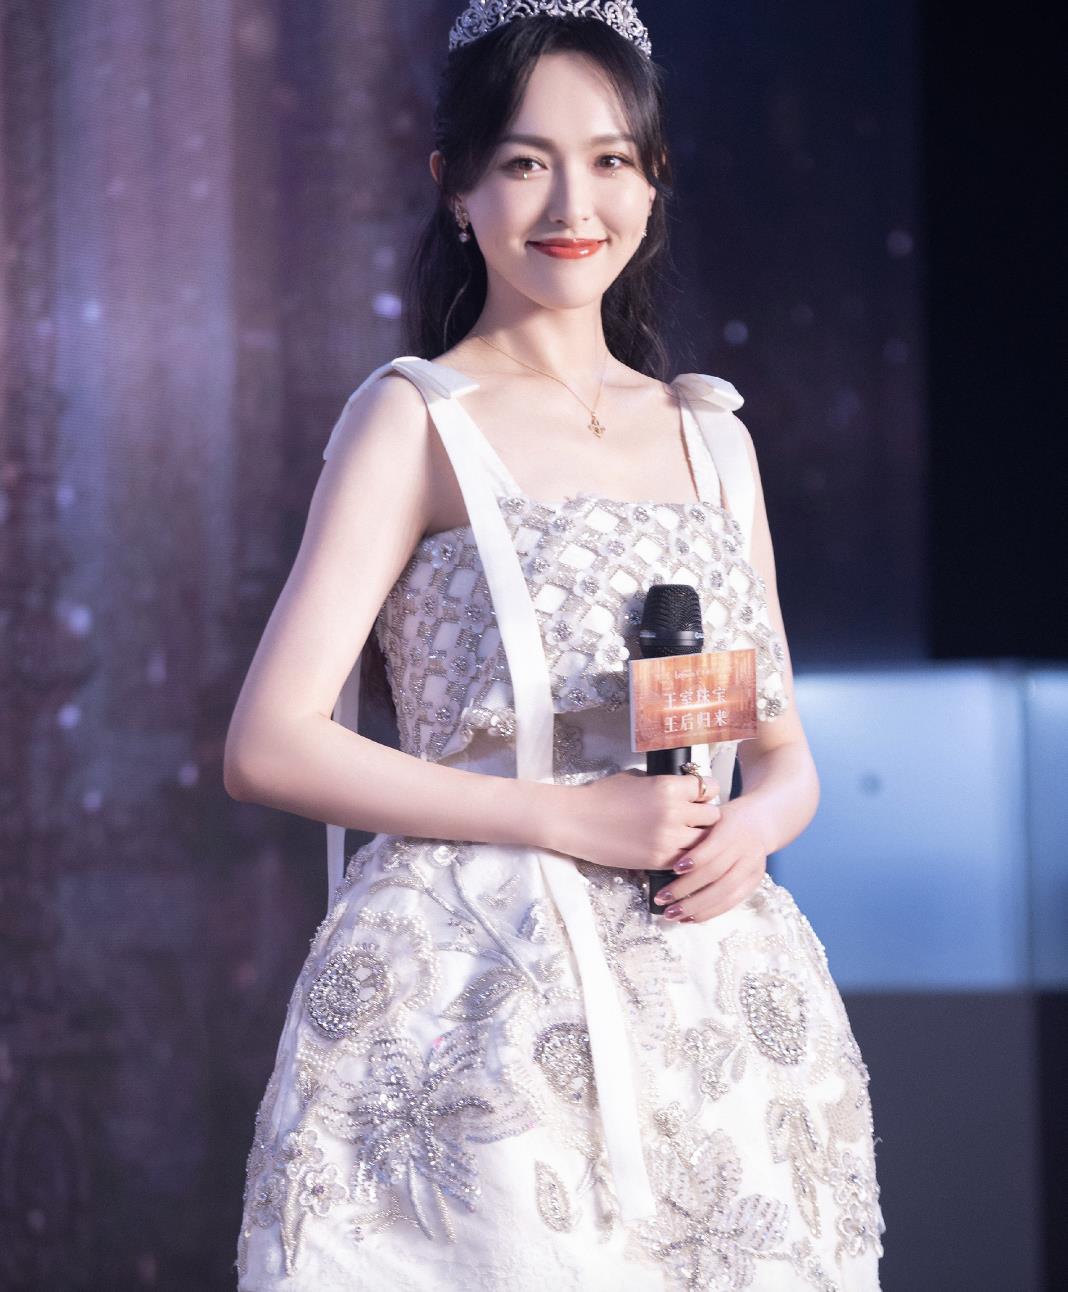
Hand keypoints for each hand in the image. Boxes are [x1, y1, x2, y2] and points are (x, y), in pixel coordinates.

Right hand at [551, 769, 722, 872]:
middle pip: (712, 816)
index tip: (699, 796)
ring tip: (685, 836)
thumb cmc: (603, 795)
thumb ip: (666, 785)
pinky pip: (688, 859)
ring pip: (705, 841)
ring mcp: (669, 838)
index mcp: (669, 786)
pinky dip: (685, 855)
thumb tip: (686, 790)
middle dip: (705, 816)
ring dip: (698, 838)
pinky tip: (675, 850)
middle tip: (694, 818)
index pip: (709, 788)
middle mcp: (674, 812)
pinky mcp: (660, 859)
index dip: (706, 792)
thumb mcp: (638, 779)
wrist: (577, 821)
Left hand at [649, 797, 769, 922]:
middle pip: (717, 874)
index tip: (673, 869)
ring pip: (725, 893)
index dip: (695, 860)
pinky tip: (688, 918)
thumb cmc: (723, 820)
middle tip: (661, 898)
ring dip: (695, 907)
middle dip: (687, 889)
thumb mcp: (710, 817)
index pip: (713, 848)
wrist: (758, 822)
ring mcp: (753, 868)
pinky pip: (731, 903)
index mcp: (733, 830)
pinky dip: (709, 913)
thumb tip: (663, 853)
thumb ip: (694, 833)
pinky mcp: (754, 883)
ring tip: (671, 914)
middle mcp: (746, 850)